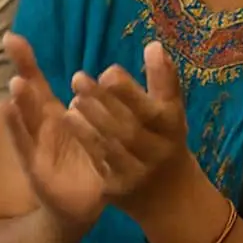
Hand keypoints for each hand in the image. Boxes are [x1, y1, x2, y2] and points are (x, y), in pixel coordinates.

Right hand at [1, 34, 106, 230]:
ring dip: (19, 102)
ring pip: (25, 120)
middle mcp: (41, 127)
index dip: (26, 61)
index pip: (37, 82)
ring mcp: (35, 147)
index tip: (11, 37)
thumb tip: (107, 69)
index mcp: (54, 114)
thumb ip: (98, 99)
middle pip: (27, 97)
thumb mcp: (96, 127)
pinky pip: (25, 148)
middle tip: (14, 51)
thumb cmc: (89, 160)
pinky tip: (7, 113)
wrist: (86, 205)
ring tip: (14, 84)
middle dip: (22, 76)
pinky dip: (16, 131)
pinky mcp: (35, 169)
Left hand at [64, 41, 196, 217]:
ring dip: (90, 122)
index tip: (108, 70)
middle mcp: (157, 152)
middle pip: (129, 128)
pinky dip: (85, 140)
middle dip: (104, 102)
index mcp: (172, 128)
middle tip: (78, 77)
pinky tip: (70, 120)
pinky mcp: (118, 190)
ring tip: (73, 99)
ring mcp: (137, 174)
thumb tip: (153, 45)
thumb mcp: (172, 113)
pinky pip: (99, 163)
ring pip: (112, 146)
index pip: (152, 109)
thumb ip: (163, 81)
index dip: (130, 91)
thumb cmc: (166, 141)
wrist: (171, 197)